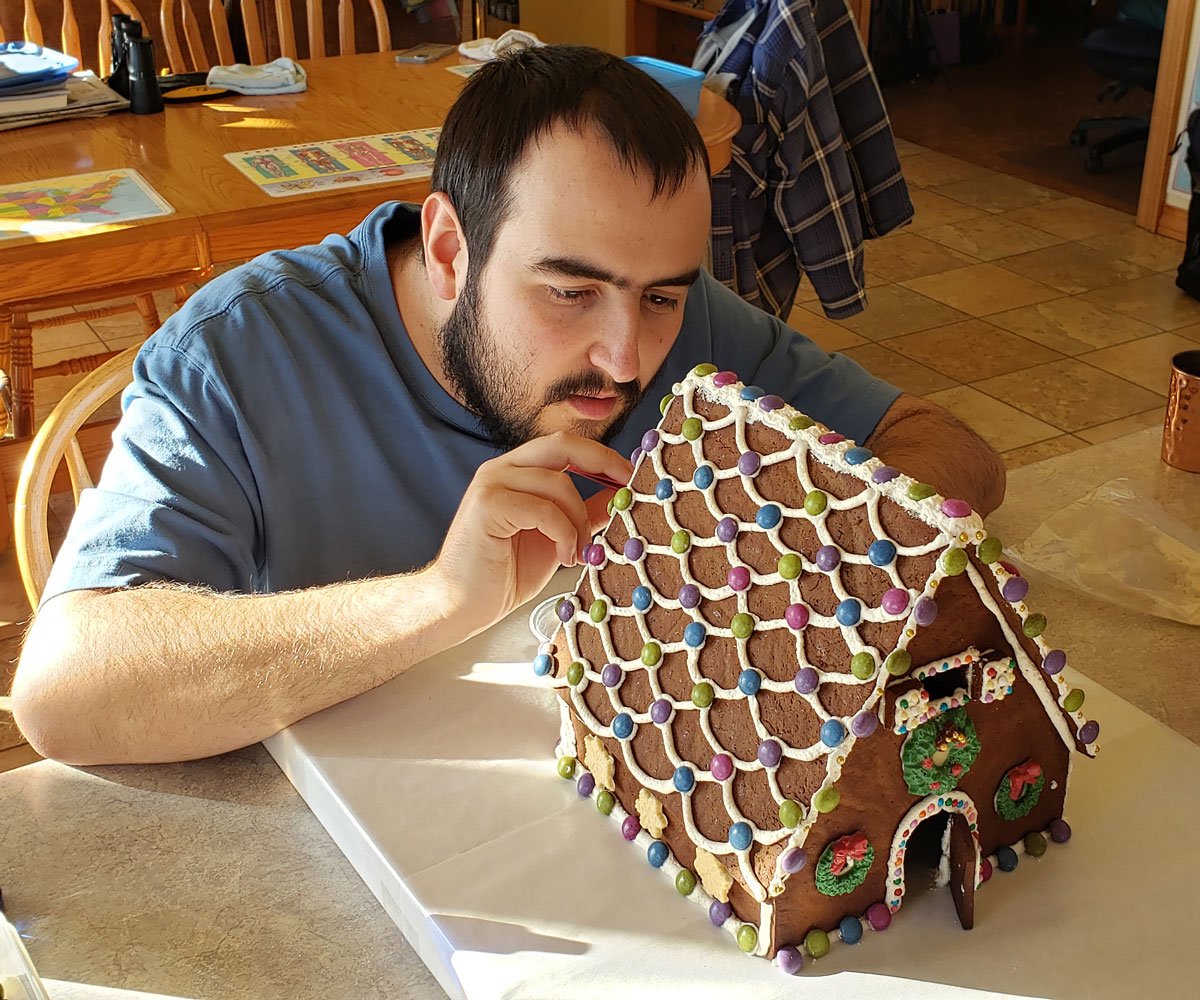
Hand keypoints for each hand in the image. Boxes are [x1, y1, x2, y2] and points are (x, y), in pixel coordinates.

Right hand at [430, 432, 632, 637]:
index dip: (603, 456)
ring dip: (580, 520)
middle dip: (603, 463)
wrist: (459, 606)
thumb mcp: (557, 539)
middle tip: (627, 492)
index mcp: (517, 471)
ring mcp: (491, 483)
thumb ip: (584, 515)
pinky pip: (544, 509)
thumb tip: (621, 498)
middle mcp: (502, 469)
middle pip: (563, 445)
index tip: (633, 476)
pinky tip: (564, 557)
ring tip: (580, 552)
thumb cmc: (504, 574)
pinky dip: (564, 533)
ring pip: (558, 483)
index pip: (566, 445)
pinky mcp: (487, 505)